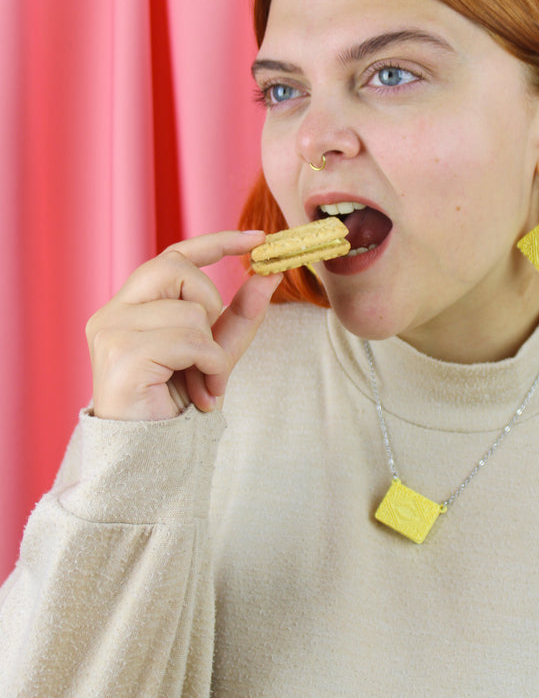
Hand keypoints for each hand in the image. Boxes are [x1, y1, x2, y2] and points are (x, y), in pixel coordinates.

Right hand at [86, 231, 280, 420]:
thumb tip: (269, 275)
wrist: (155, 459)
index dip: (217, 241)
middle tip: (208, 348)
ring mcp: (111, 332)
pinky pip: (190, 340)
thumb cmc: (177, 406)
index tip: (258, 238)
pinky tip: (202, 391)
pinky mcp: (121, 355)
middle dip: (209, 303)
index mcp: (130, 307)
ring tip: (205, 381)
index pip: (173, 256)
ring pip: (189, 310)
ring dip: (212, 350)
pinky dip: (210, 365)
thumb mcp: (216, 352)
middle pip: (178, 268)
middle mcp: (112, 313)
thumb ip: (239, 314)